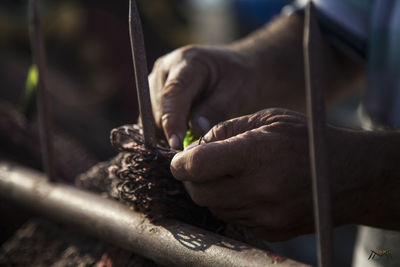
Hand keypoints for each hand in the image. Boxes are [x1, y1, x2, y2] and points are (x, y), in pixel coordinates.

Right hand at [149, 45, 260, 148]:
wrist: (236, 70)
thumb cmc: (240, 78)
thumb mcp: (237, 92)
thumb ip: (217, 109)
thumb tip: (196, 131)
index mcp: (187, 62)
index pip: (173, 94)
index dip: (172, 120)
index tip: (176, 144)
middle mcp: (165, 69)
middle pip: (158, 108)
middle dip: (172, 130)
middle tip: (195, 145)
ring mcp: (156, 82)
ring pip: (152, 117)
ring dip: (169, 131)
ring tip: (194, 134)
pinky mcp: (154, 95)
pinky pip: (153, 120)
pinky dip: (167, 131)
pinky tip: (186, 132)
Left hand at [171, 108, 312, 239]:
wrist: (350, 175)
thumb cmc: (305, 138)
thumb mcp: (266, 119)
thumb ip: (224, 131)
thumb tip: (191, 150)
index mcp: (257, 153)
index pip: (197, 166)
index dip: (179, 163)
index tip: (178, 161)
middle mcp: (260, 189)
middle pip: (199, 193)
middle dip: (192, 180)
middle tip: (202, 167)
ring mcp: (267, 215)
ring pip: (215, 209)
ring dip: (212, 192)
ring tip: (231, 175)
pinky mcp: (272, 231)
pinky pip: (235, 219)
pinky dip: (232, 204)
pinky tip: (249, 189)